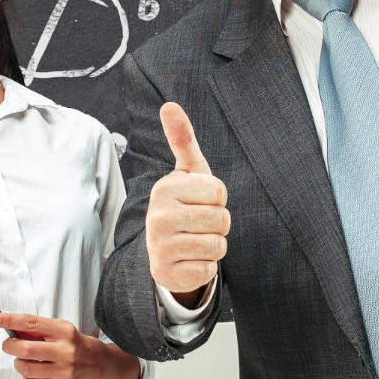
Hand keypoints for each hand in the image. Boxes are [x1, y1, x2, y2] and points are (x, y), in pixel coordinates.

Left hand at [0, 313, 140, 378]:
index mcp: (64, 330)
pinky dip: (27, 378)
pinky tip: (36, 372)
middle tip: (8, 345)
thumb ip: (34, 329)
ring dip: (18, 363)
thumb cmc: (71, 343)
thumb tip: (6, 325)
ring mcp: (65, 371)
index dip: (8, 320)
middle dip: (9, 346)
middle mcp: (66, 351)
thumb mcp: (57, 329)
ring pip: (25, 368)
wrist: (97, 364)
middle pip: (25, 349)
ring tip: (25, 360)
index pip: (30, 323)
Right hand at [145, 102, 229, 301]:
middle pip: (221, 220)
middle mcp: (158, 216)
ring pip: (217, 246)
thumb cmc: (184, 203)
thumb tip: (169, 105)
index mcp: (165, 188)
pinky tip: (189, 259)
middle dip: (218, 223)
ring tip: (195, 240)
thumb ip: (183, 138)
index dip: (218, 198)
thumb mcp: (188, 172)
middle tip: (199, 223)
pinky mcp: (166, 273)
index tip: (200, 200)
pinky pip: (209, 270)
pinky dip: (205, 266)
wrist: (164, 249)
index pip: (220, 192)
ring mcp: (159, 247)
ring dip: (214, 245)